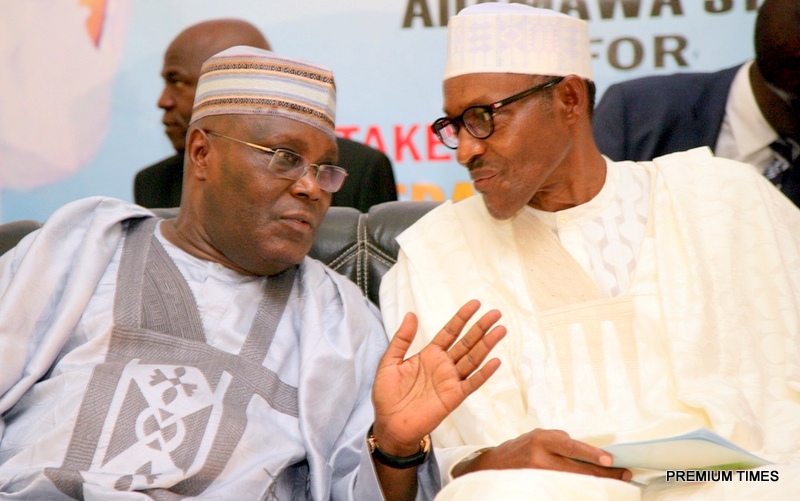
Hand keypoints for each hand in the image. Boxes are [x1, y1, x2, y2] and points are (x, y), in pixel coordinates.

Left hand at [371, 299, 505, 454]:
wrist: (389, 425)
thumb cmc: (387, 395)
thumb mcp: (389, 362)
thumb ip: (401, 339)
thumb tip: (411, 314)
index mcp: (429, 355)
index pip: (450, 332)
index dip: (462, 318)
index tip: (475, 304)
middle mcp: (443, 365)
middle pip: (466, 343)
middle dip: (480, 328)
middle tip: (496, 313)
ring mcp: (450, 381)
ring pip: (473, 359)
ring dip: (487, 345)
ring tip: (501, 330)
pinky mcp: (453, 397)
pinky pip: (471, 383)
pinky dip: (484, 373)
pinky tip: (495, 361)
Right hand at [453, 428, 630, 480]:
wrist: (493, 464)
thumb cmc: (520, 448)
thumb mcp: (538, 436)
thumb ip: (559, 441)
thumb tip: (587, 452)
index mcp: (541, 439)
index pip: (571, 446)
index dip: (592, 454)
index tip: (610, 460)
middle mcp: (539, 456)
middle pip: (577, 467)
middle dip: (602, 472)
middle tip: (623, 474)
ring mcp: (538, 474)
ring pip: (573, 480)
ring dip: (594, 481)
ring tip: (612, 482)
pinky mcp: (537, 486)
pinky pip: (563, 487)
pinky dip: (579, 488)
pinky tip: (591, 489)